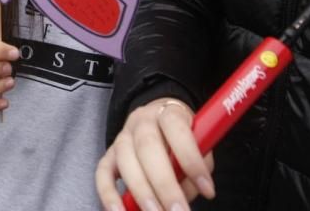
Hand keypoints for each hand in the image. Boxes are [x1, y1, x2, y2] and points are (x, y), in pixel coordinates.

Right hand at [95, 98, 214, 210]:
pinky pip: (103, 173)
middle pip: (148, 148)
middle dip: (164, 185)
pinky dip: (109, 195)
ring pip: (126, 161)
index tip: (207, 189)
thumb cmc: (183, 139)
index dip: (191, 159)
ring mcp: (122, 137)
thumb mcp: (199, 144)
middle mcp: (141, 121)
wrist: (158, 120)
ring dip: (141, 193)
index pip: (177, 130)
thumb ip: (195, 167)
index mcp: (169, 113)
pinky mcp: (109, 154)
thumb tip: (185, 195)